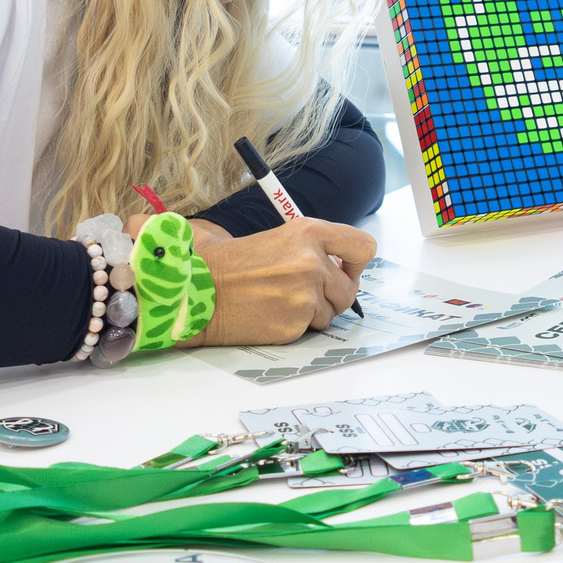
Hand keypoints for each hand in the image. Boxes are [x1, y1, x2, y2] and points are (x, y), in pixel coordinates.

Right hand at [180, 218, 376, 346]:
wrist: (199, 289)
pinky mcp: (295, 322)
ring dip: (312, 312)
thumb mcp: (280, 239)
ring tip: (279, 301)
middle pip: (349, 289)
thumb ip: (314, 249)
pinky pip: (310, 329)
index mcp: (310, 232)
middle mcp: (312, 261)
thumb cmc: (233, 265)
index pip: (363, 247)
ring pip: (331, 312)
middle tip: (306, 294)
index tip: (346, 270)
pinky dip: (294, 326)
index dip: (357, 264)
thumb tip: (343, 265)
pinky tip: (270, 314)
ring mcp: (305, 293)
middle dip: (333, 296)